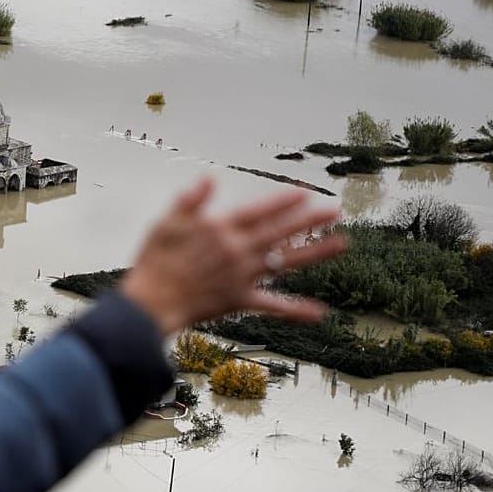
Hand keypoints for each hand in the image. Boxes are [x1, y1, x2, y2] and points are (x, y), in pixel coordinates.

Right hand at [119, 178, 347, 335]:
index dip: (282, 201)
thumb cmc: (155, 263)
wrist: (151, 303)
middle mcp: (237, 250)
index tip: (304, 193)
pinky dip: (295, 310)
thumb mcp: (166, 223)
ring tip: (341, 245)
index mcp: (220, 229)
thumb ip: (191, 200)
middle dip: (309, 220)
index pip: (258, 211)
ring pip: (285, 261)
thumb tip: (209, 178)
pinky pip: (272, 305)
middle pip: (280, 232)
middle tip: (334, 211)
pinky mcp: (240, 299)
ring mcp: (242, 275)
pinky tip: (318, 312)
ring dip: (315, 253)